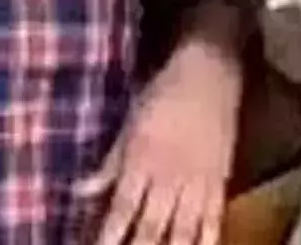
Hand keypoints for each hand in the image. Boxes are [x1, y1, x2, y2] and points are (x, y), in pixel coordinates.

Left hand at [95, 41, 242, 244]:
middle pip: (152, 226)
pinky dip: (208, 240)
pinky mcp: (220, 179)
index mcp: (143, 158)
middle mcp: (170, 174)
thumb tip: (80, 191)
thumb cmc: (163, 93)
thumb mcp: (130, 123)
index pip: (123, 207)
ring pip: (184, 229)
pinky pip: (214, 218)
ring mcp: (198, 179)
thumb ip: (109, 163)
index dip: (109, 236)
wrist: (210, 71)